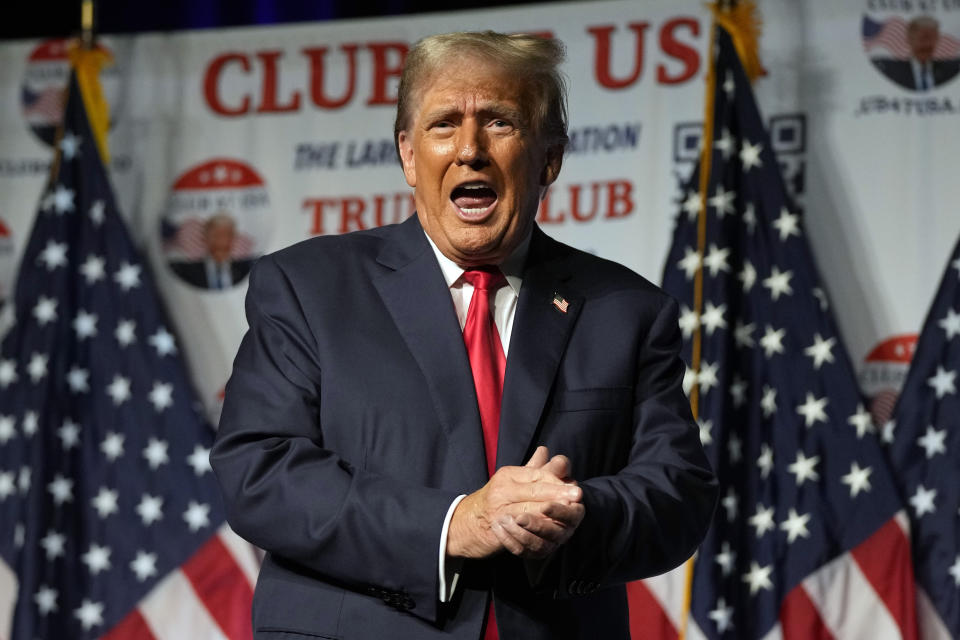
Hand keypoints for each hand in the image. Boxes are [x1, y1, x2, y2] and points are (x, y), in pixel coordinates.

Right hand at [446, 446, 583, 558]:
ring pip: (529, 509)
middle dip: (558, 494)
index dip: (557, 481)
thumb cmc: (493, 501)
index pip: (537, 475)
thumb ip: (532, 469)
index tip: (575, 486)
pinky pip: (520, 528)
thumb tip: (546, 451)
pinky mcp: (497, 528)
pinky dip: (536, 529)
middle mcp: (501, 489)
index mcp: (508, 475)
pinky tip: (551, 531)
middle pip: (535, 491)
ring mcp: (498, 509)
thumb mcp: (512, 481)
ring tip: (569, 513)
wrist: (465, 524)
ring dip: (551, 512)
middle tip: (577, 496)